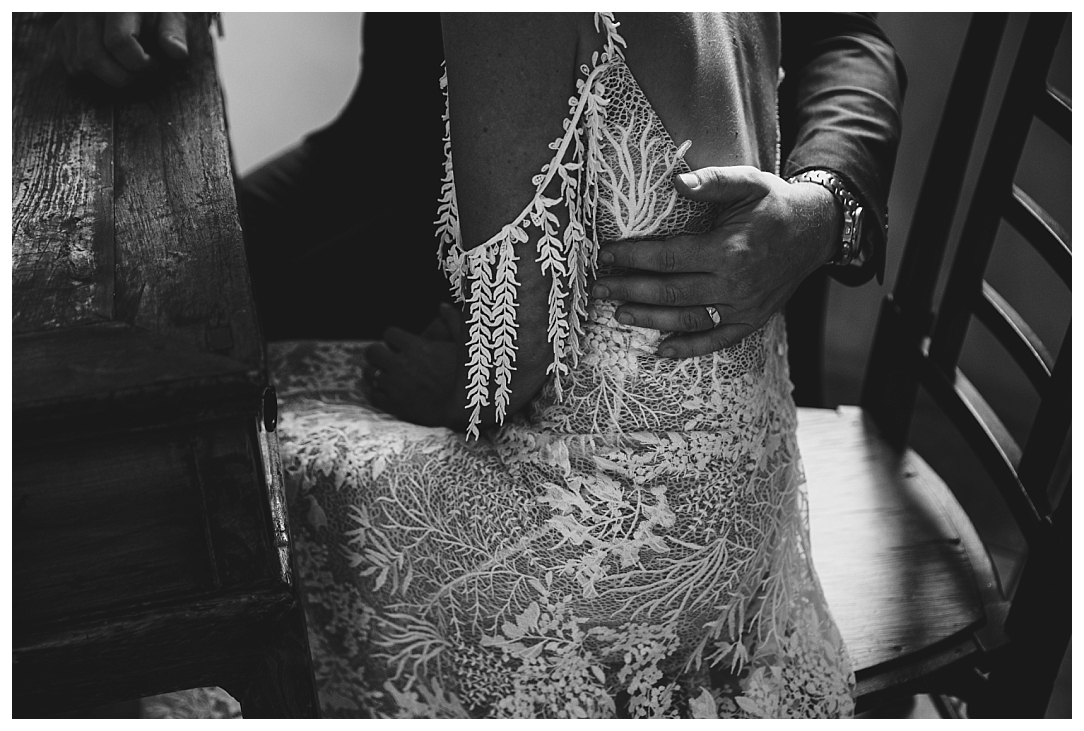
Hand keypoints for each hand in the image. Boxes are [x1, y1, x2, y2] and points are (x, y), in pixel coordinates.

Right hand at [49, 13, 189, 86]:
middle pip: (92, 57)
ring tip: (127, 66)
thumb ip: (173, 32)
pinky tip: (111, 63)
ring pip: (79, 64)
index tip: (154, 64)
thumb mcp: (170, 15)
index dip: (140, 63)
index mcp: (116, 3)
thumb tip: (177, 52)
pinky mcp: (60, 31)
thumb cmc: (153, 11)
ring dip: (106, 76)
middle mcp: (86, 9)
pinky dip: (93, 73)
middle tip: (140, 73)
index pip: (119, 41)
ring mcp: (69, 20)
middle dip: (121, 77)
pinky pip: (71, 64)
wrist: (125, 4)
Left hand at [363, 304, 464, 427]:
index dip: (394, 337)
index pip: (389, 333)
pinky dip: (378, 393)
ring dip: (375, 372)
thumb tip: (442, 305)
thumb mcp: (464, 344)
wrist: (466, 410)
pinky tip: (387, 392)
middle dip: (378, 353)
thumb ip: (453, 321)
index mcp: (416, 347)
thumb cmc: (468, 376)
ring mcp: (395, 386)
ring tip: (385, 375)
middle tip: (386, 357)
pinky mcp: (395, 405)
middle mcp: (401, 364)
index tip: (400, 344)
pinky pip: (374, 395)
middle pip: (372, 351)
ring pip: (368, 373)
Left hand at [591, 165, 840, 357]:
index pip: (668, 257)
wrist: (816, 232)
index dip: (633, 257)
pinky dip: (687, 348)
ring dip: (649, 319)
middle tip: (598, 289)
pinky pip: (715, 340)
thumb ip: (712, 182)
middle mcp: (734, 284)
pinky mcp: (750, 321)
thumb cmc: (774, 205)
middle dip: (630, 290)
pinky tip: (660, 351)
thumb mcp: (748, 182)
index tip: (605, 255)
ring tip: (618, 315)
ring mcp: (743, 307)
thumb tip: (676, 181)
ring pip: (687, 318)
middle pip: (671, 291)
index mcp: (729, 250)